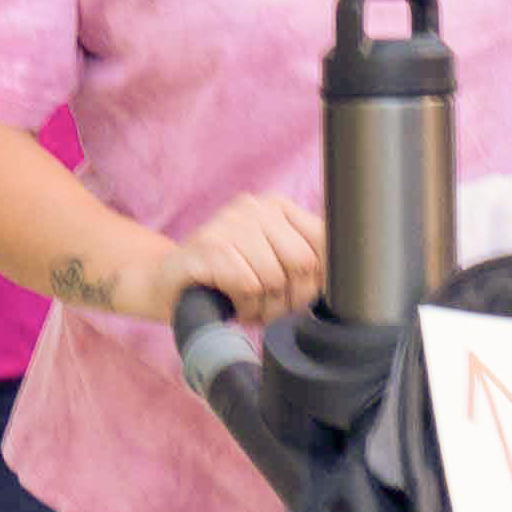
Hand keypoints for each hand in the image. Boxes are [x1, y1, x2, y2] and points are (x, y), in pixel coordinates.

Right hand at [172, 191, 323, 322]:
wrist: (169, 284)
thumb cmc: (231, 282)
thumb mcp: (275, 269)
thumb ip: (307, 267)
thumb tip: (342, 280)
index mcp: (279, 207)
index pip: (324, 242)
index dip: (317, 279)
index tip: (298, 294)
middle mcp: (256, 207)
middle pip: (303, 262)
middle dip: (289, 297)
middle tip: (267, 304)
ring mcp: (229, 222)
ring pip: (274, 277)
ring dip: (262, 304)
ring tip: (245, 301)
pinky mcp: (208, 245)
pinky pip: (247, 284)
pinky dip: (241, 302)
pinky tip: (228, 298)